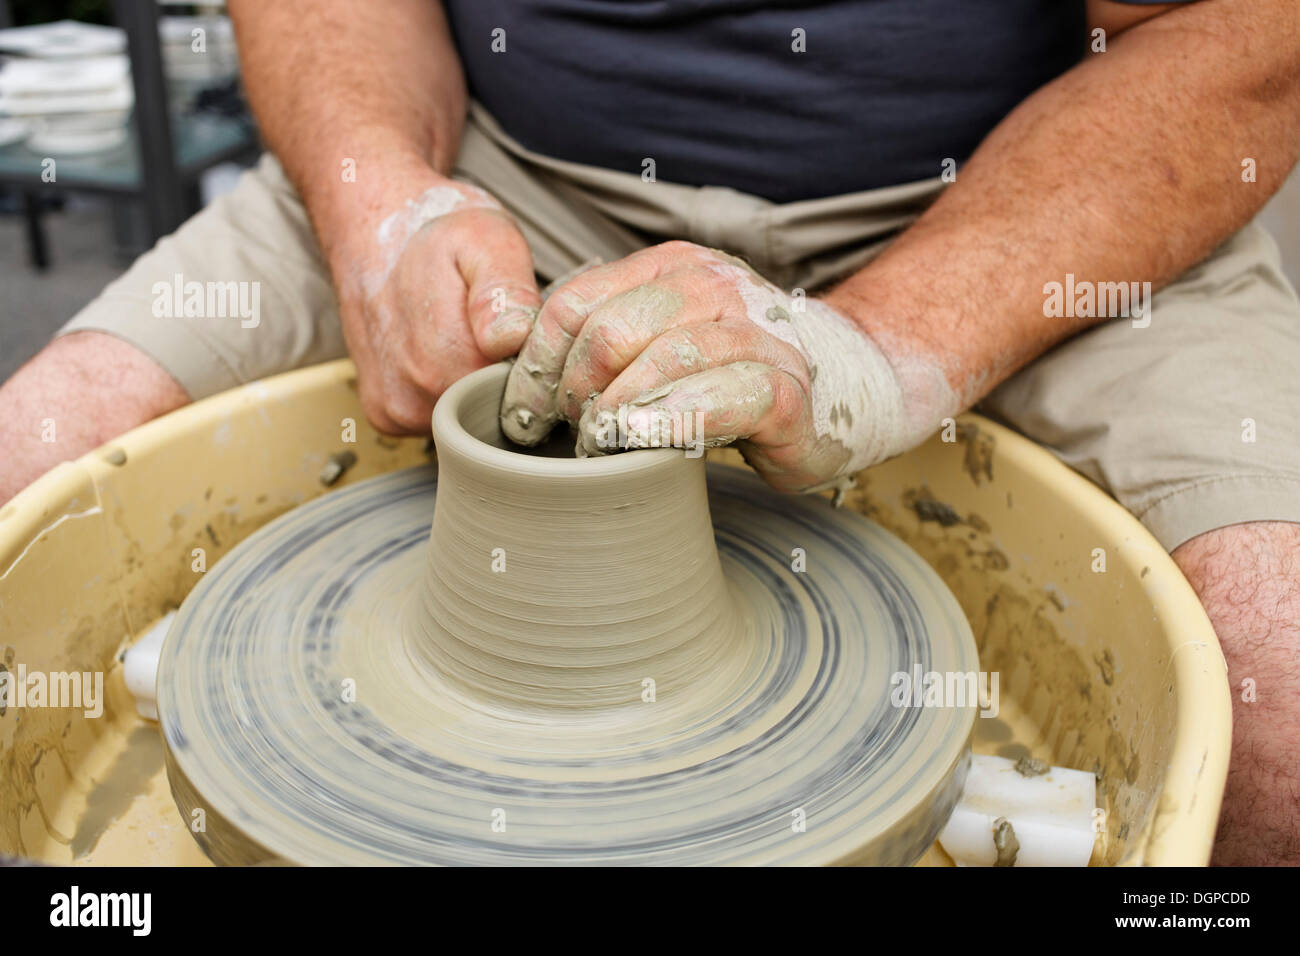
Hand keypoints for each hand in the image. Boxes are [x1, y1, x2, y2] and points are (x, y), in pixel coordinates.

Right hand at [332, 170, 539, 433]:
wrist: (372, 233)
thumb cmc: (434, 235)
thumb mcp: (486, 240)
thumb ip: (505, 290)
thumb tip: (511, 338)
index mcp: (449, 360)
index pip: (521, 396)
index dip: (532, 367)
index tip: (521, 332)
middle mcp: (417, 396)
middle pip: (492, 412)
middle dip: (502, 377)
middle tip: (492, 330)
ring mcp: (397, 412)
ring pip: (464, 419)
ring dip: (472, 384)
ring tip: (461, 337)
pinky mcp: (386, 416)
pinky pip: (434, 420)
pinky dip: (444, 392)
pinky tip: (439, 353)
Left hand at [499, 241, 946, 491]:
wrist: (844, 386)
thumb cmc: (734, 376)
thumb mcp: (665, 341)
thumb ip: (608, 341)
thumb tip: (517, 369)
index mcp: (671, 269)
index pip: (574, 304)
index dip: (535, 365)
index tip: (522, 418)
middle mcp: (713, 286)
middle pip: (609, 332)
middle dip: (574, 393)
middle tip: (573, 438)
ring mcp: (755, 333)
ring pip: (663, 359)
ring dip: (616, 413)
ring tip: (603, 448)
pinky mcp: (786, 388)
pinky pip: (724, 397)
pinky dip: (674, 421)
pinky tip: (643, 442)